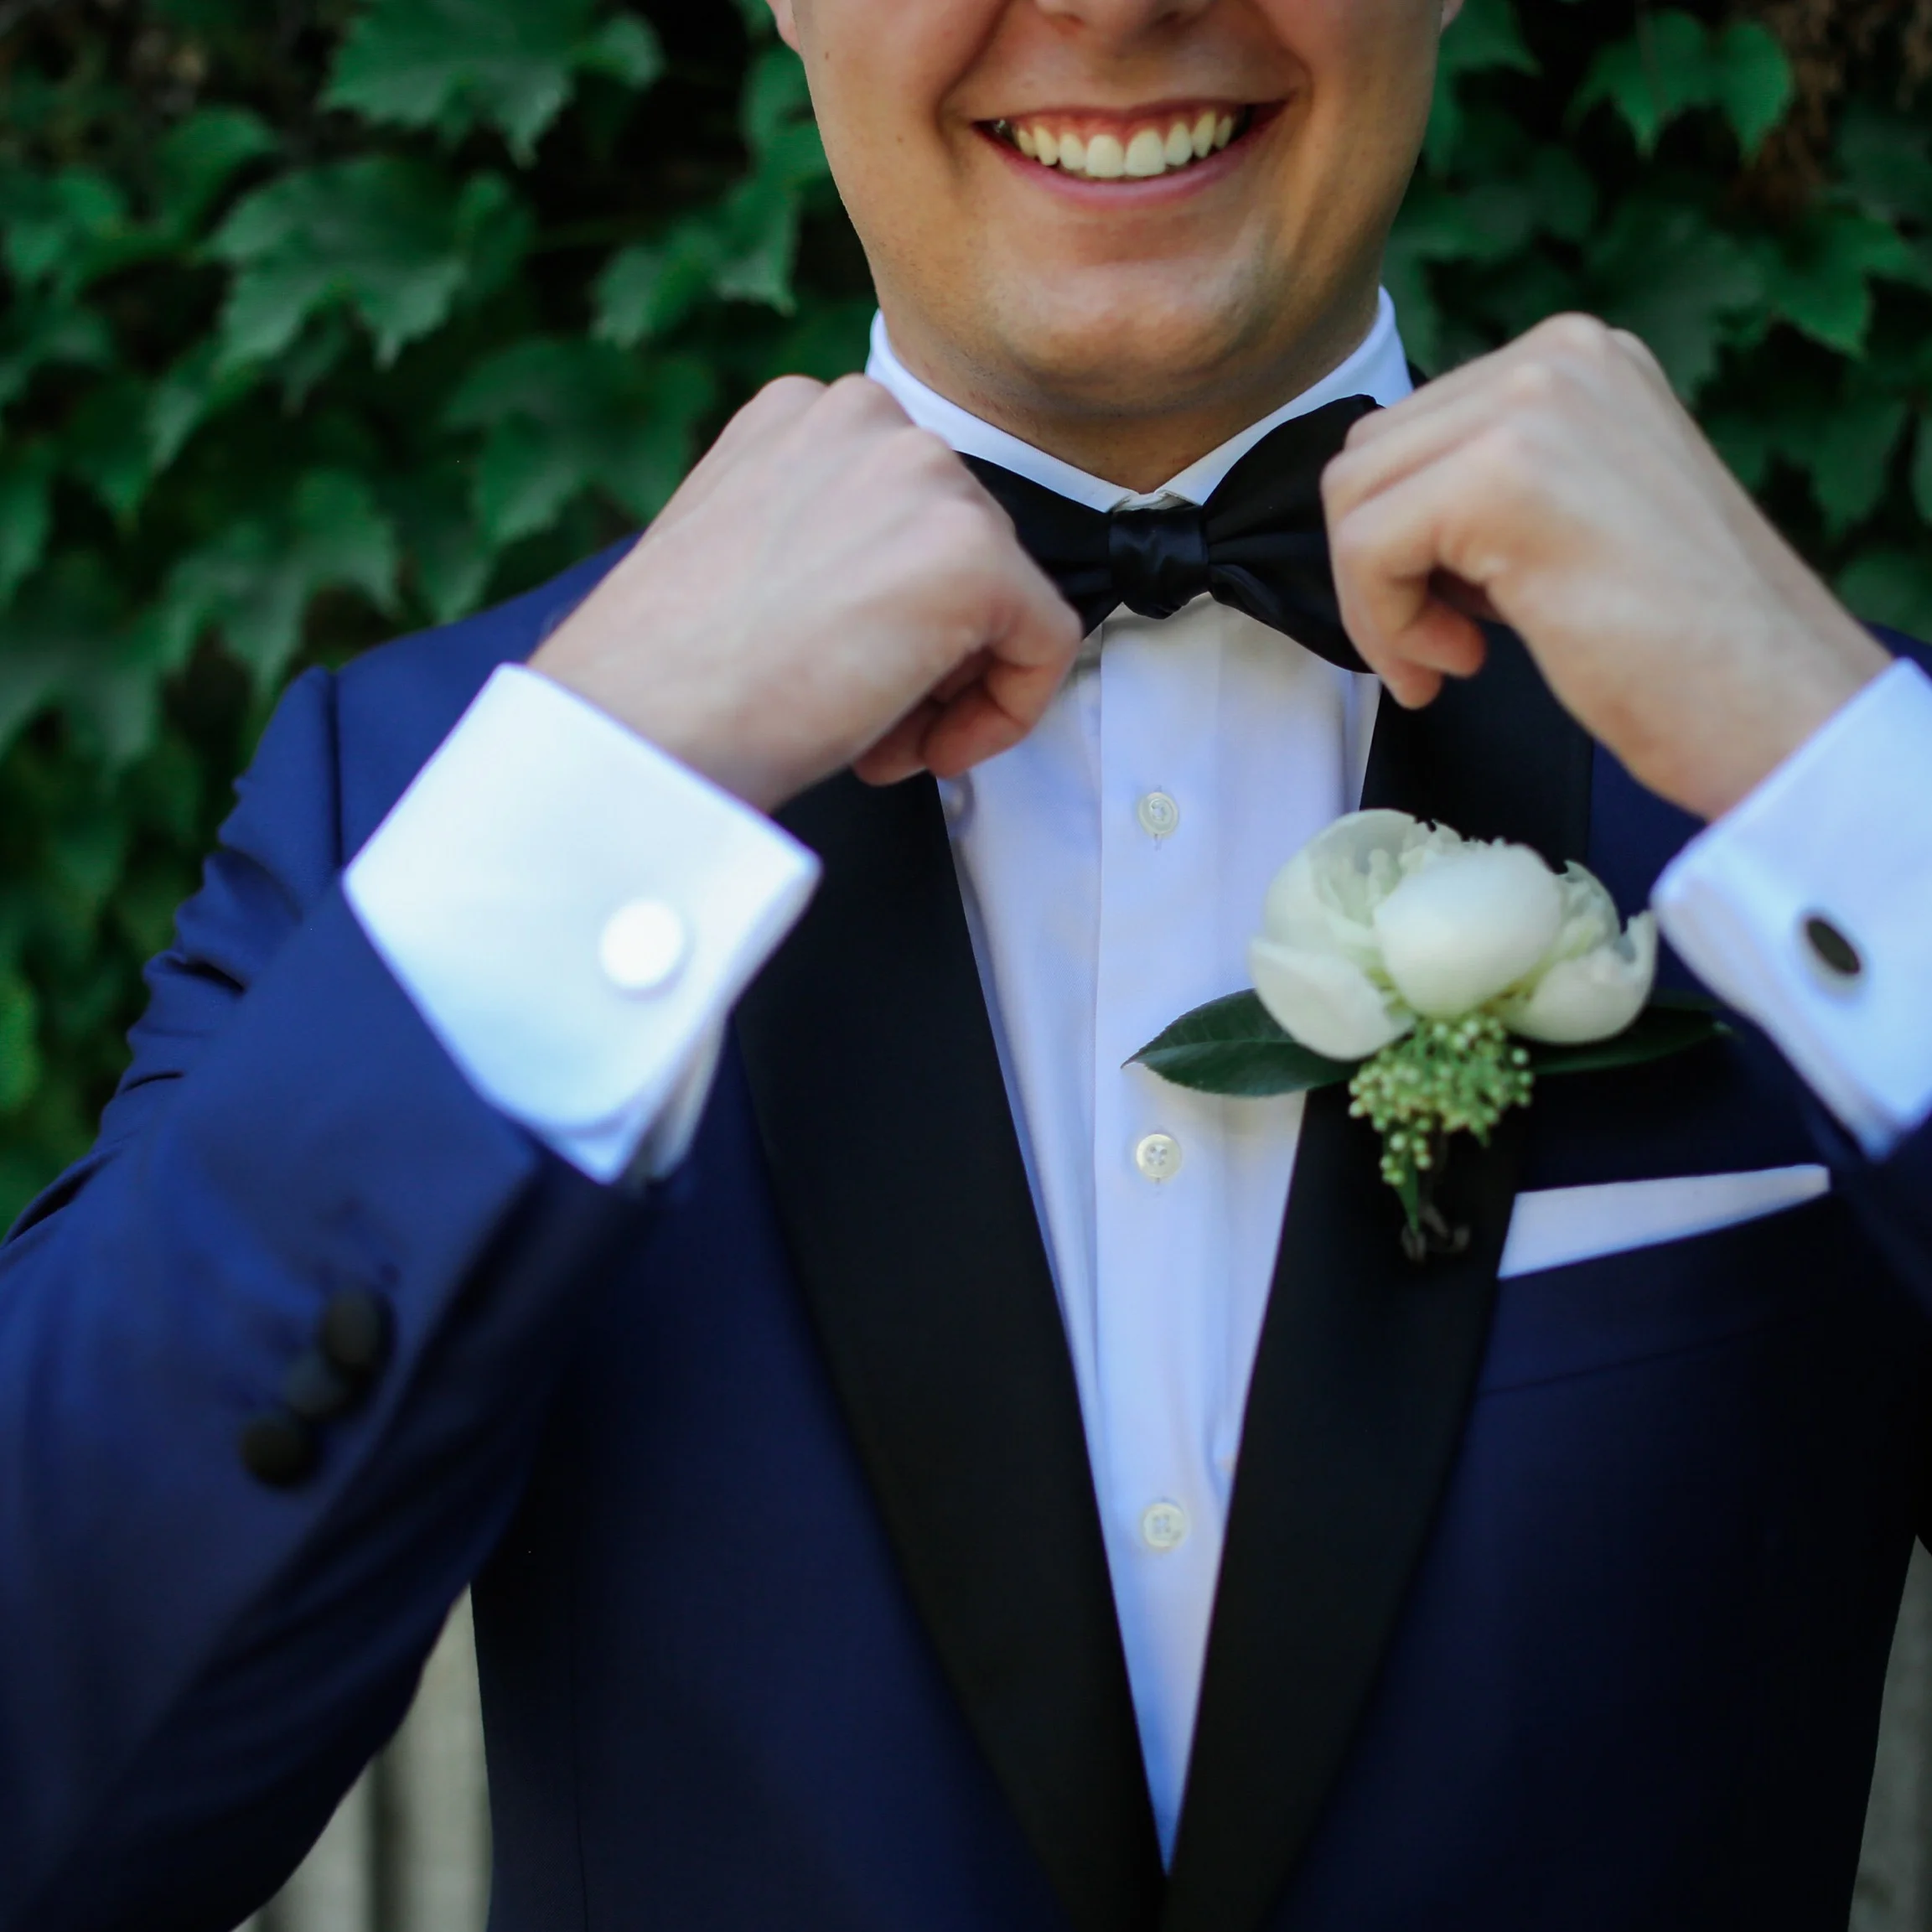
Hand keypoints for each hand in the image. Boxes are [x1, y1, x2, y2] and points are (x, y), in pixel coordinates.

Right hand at [530, 375, 1080, 810]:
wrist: (639, 729)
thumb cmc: (666, 676)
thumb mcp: (741, 553)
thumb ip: (823, 537)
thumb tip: (892, 589)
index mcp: (801, 414)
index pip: (909, 510)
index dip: (893, 611)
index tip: (844, 670)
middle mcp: (866, 419)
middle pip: (964, 550)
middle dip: (929, 653)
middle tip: (864, 720)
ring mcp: (923, 477)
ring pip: (1004, 599)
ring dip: (951, 687)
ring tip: (873, 737)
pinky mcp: (971, 552)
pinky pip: (1046, 643)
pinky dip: (1005, 713)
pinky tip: (926, 747)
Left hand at [1320, 314, 1892, 820]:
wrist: (1773, 702)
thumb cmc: (1683, 644)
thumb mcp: (1574, 520)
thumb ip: (1489, 492)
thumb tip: (1384, 518)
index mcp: (1578, 360)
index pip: (1412, 431)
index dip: (1400, 542)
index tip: (1451, 618)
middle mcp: (1558, 357)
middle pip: (1368, 456)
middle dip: (1377, 569)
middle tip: (1440, 648)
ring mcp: (1533, 402)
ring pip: (1354, 498)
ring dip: (1378, 602)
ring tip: (1450, 658)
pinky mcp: (1502, 473)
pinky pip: (1364, 547)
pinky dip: (1385, 624)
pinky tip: (1457, 662)